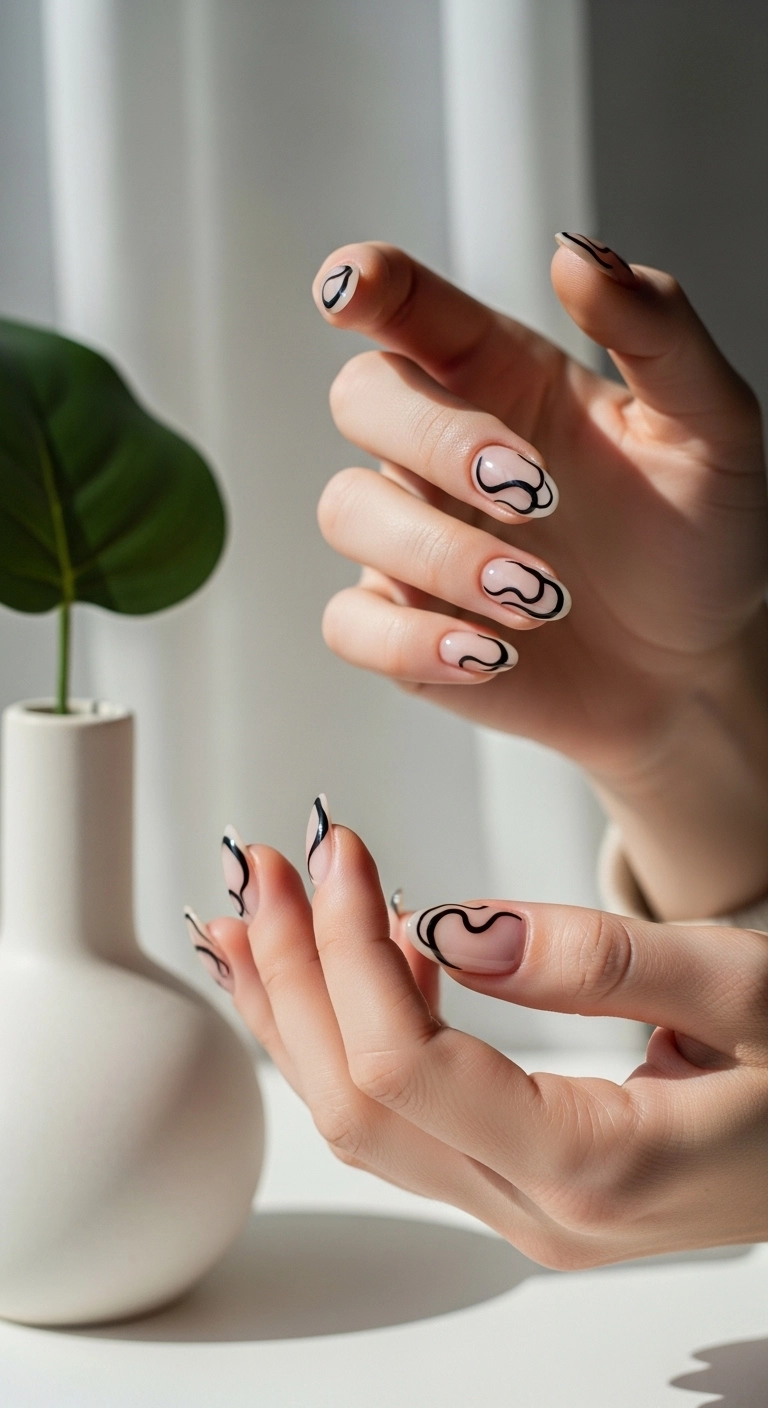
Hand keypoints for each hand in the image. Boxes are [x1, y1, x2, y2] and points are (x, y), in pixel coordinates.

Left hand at [188, 811, 767, 1267]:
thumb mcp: (745, 990)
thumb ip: (600, 961)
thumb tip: (454, 926)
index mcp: (596, 1165)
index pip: (404, 1067)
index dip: (346, 952)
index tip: (337, 853)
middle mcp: (541, 1211)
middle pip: (356, 1103)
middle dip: (292, 974)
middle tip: (264, 867)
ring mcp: (526, 1211)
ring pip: (363, 1121)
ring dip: (297, 1010)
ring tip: (258, 914)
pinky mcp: (524, 1187)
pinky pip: (402, 1121)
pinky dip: (348, 1038)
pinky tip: (337, 967)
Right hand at [311, 242, 767, 918]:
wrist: (695, 672)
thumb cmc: (699, 542)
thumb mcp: (713, 427)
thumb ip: (657, 332)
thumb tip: (578, 255)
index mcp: (505, 377)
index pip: (408, 306)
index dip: (366, 285)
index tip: (350, 291)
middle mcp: (444, 452)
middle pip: (363, 397)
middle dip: (437, 439)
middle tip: (534, 493)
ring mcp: (415, 540)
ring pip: (349, 510)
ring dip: (442, 555)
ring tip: (543, 599)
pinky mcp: (406, 628)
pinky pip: (353, 624)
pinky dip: (414, 641)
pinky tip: (492, 655)